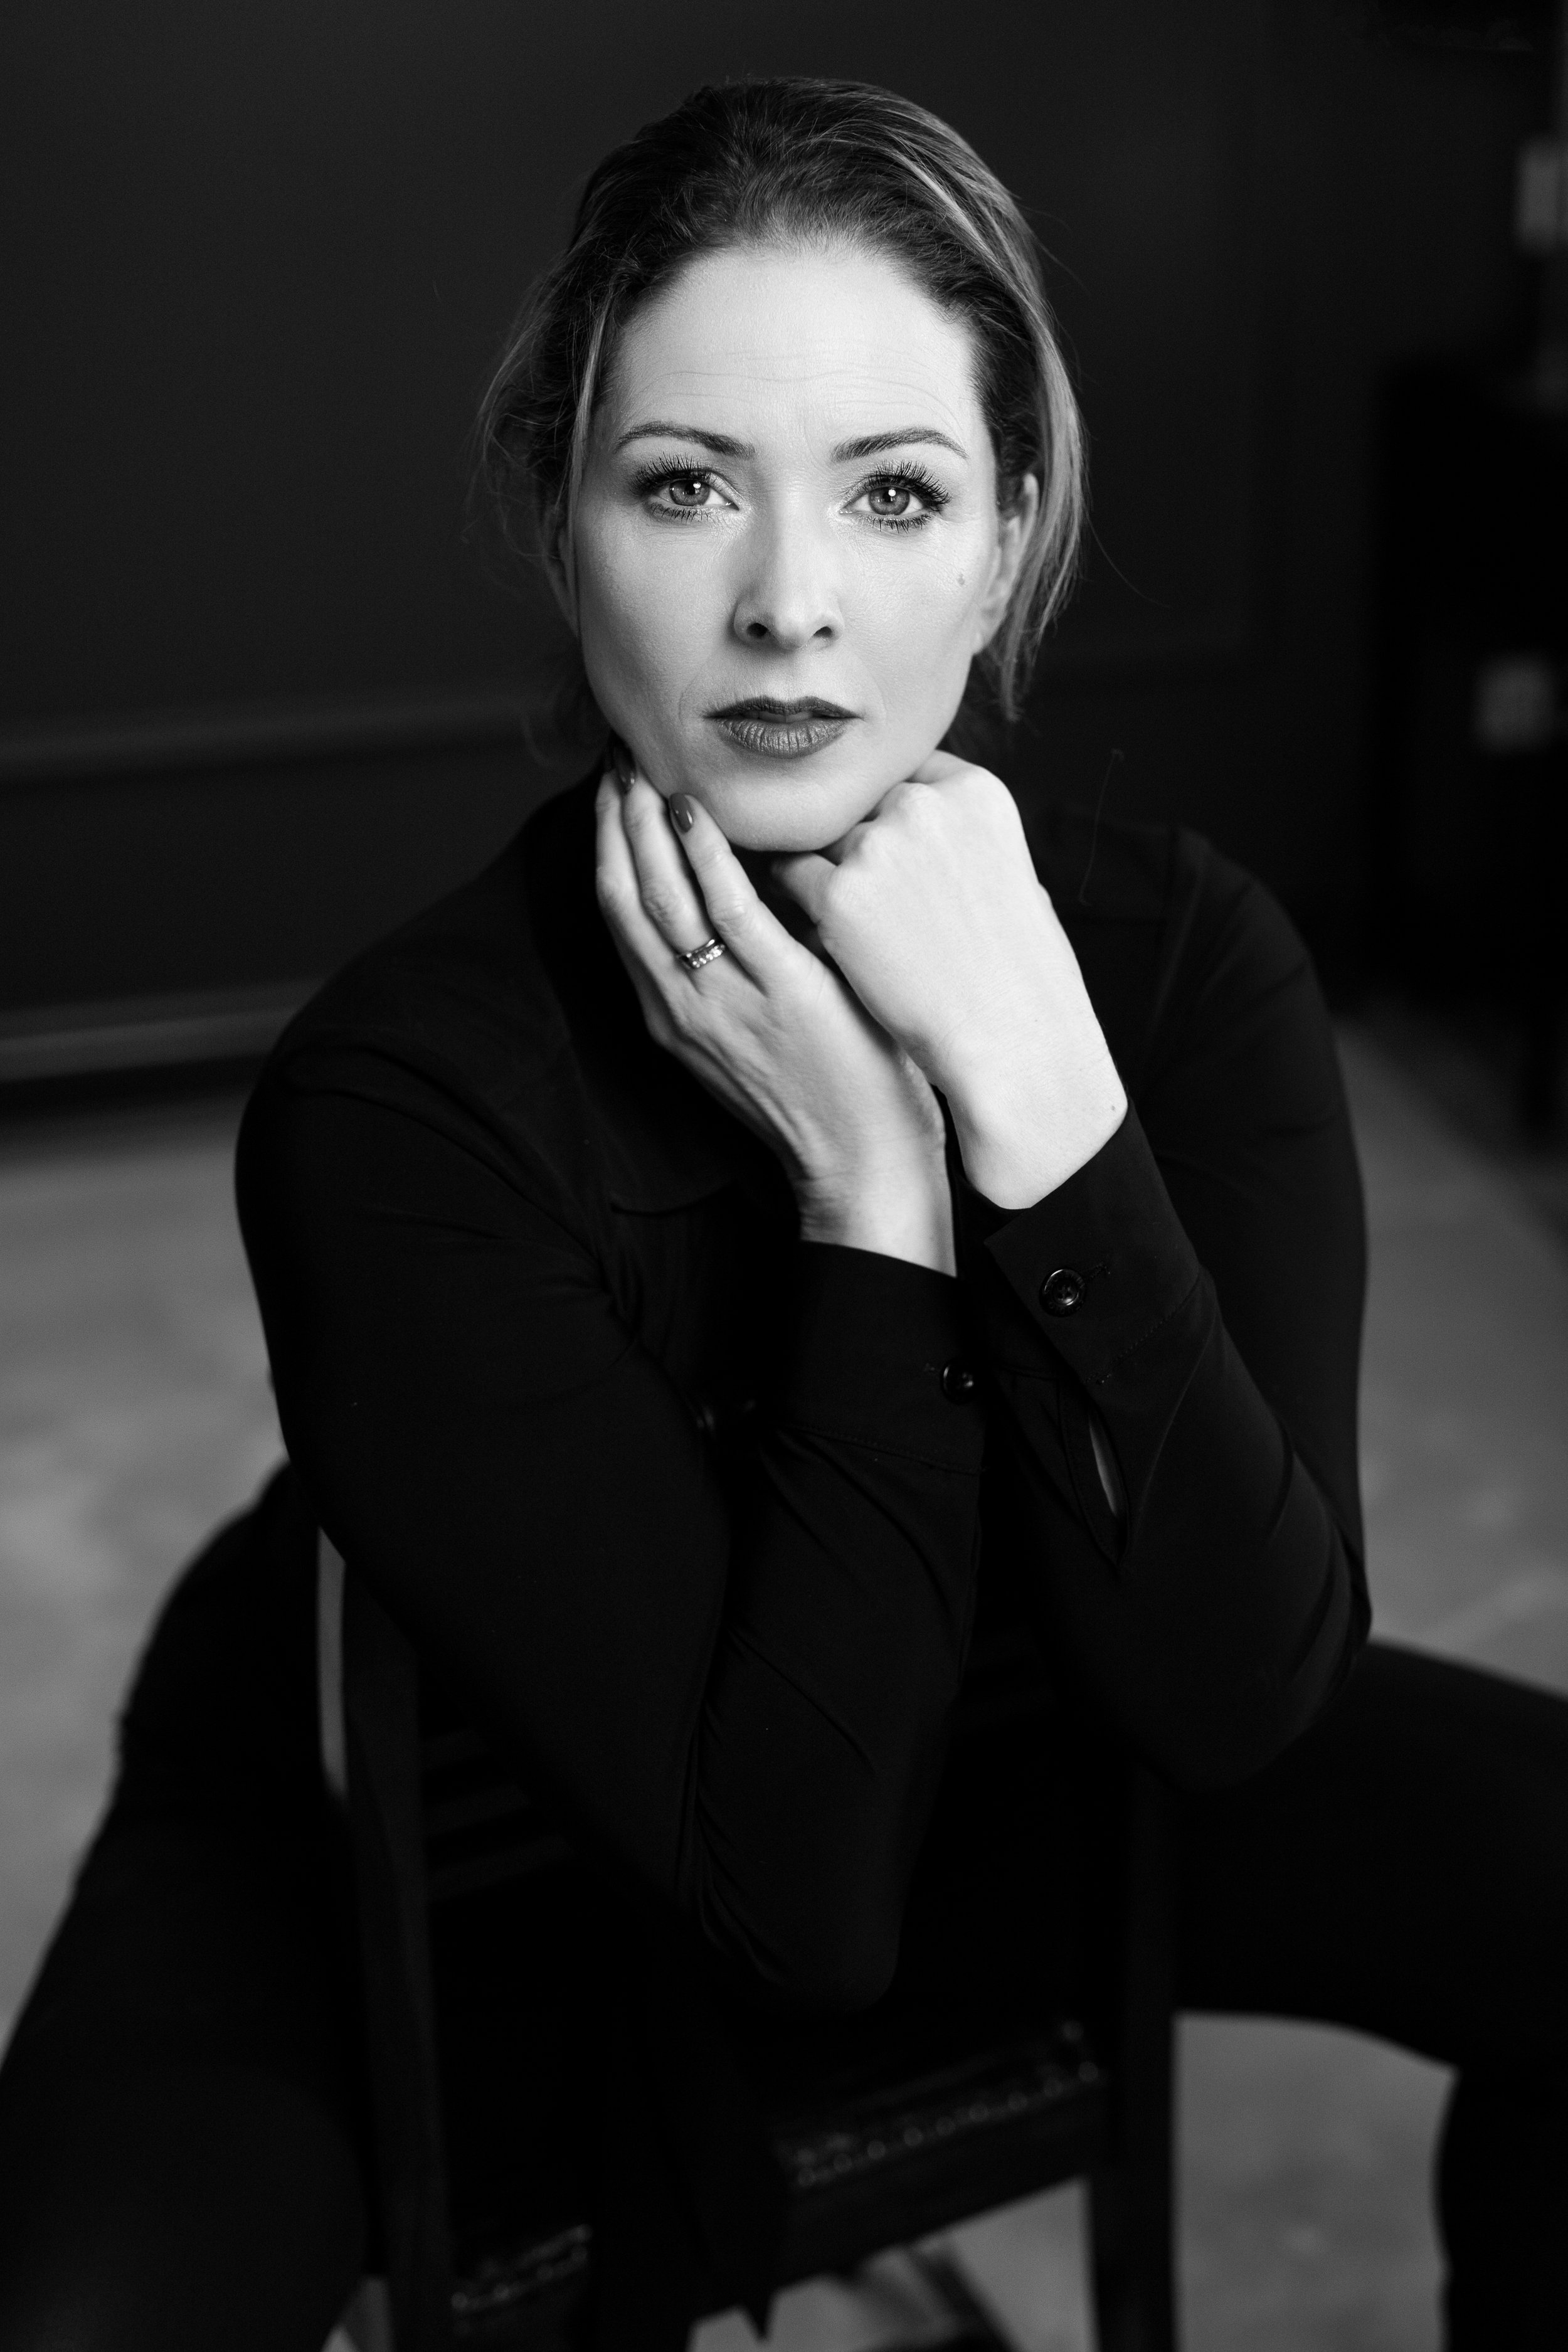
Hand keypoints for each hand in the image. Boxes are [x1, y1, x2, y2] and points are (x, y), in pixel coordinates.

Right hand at [595, 765, 954, 1273]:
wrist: (863, 1170)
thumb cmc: (825, 1093)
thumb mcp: (752, 1034)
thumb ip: (732, 974)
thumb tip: (742, 889)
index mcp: (671, 1017)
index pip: (619, 916)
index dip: (607, 846)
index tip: (612, 789)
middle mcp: (681, 1009)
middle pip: (624, 898)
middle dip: (613, 821)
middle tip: (618, 756)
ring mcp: (726, 1004)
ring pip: (660, 899)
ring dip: (642, 825)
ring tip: (642, 767)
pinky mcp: (782, 995)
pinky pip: (729, 912)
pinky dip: (705, 857)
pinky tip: (693, 812)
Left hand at [775, 753, 1126, 1207]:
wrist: (1014, 1044)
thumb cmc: (1023, 976)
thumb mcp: (1015, 879)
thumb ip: (963, 841)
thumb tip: (923, 831)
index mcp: (977, 792)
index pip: (905, 775)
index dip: (893, 815)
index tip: (895, 850)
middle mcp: (925, 804)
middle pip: (859, 806)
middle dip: (859, 845)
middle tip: (869, 895)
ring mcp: (877, 847)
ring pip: (821, 841)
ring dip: (825, 873)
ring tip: (847, 920)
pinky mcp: (837, 897)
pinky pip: (791, 880)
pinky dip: (797, 904)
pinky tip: (817, 933)